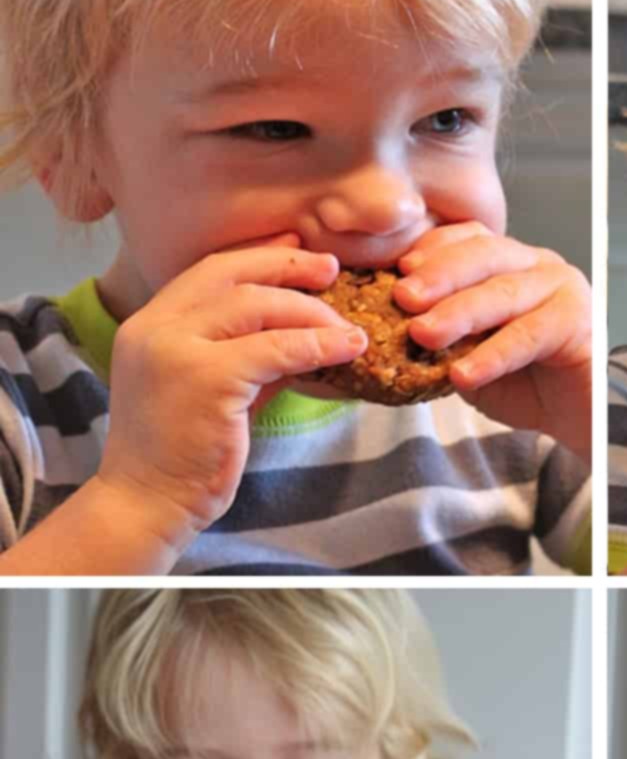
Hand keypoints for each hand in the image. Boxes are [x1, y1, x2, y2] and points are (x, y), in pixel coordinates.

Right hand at [98, 235, 365, 551]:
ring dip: (311, 312)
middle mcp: (155, 328)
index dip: (259, 258)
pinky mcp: (205, 379)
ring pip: (256, 306)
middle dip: (288, 268)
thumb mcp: (211, 393)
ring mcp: (176, 350)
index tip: (298, 253)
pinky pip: (276, 349)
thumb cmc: (180, 458)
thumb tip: (301, 339)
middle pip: (231, 275)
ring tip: (348, 328)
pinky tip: (347, 349)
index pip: (208, 270)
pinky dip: (317, 345)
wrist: (146, 505)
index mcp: (148, 325)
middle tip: (332, 271)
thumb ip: (246, 360)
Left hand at [394, 223, 590, 461]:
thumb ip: (443, 339)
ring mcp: (561, 288)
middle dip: (439, 275)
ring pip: (502, 292)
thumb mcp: (471, 356)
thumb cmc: (528, 384)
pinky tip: (464, 374)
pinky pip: (527, 335)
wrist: (581, 416)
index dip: (434, 249)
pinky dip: (492, 355)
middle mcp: (537, 266)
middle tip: (403, 298)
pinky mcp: (578, 321)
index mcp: (510, 263)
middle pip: (483, 256)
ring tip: (422, 334)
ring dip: (458, 312)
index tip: (399, 270)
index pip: (470, 239)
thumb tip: (390, 333)